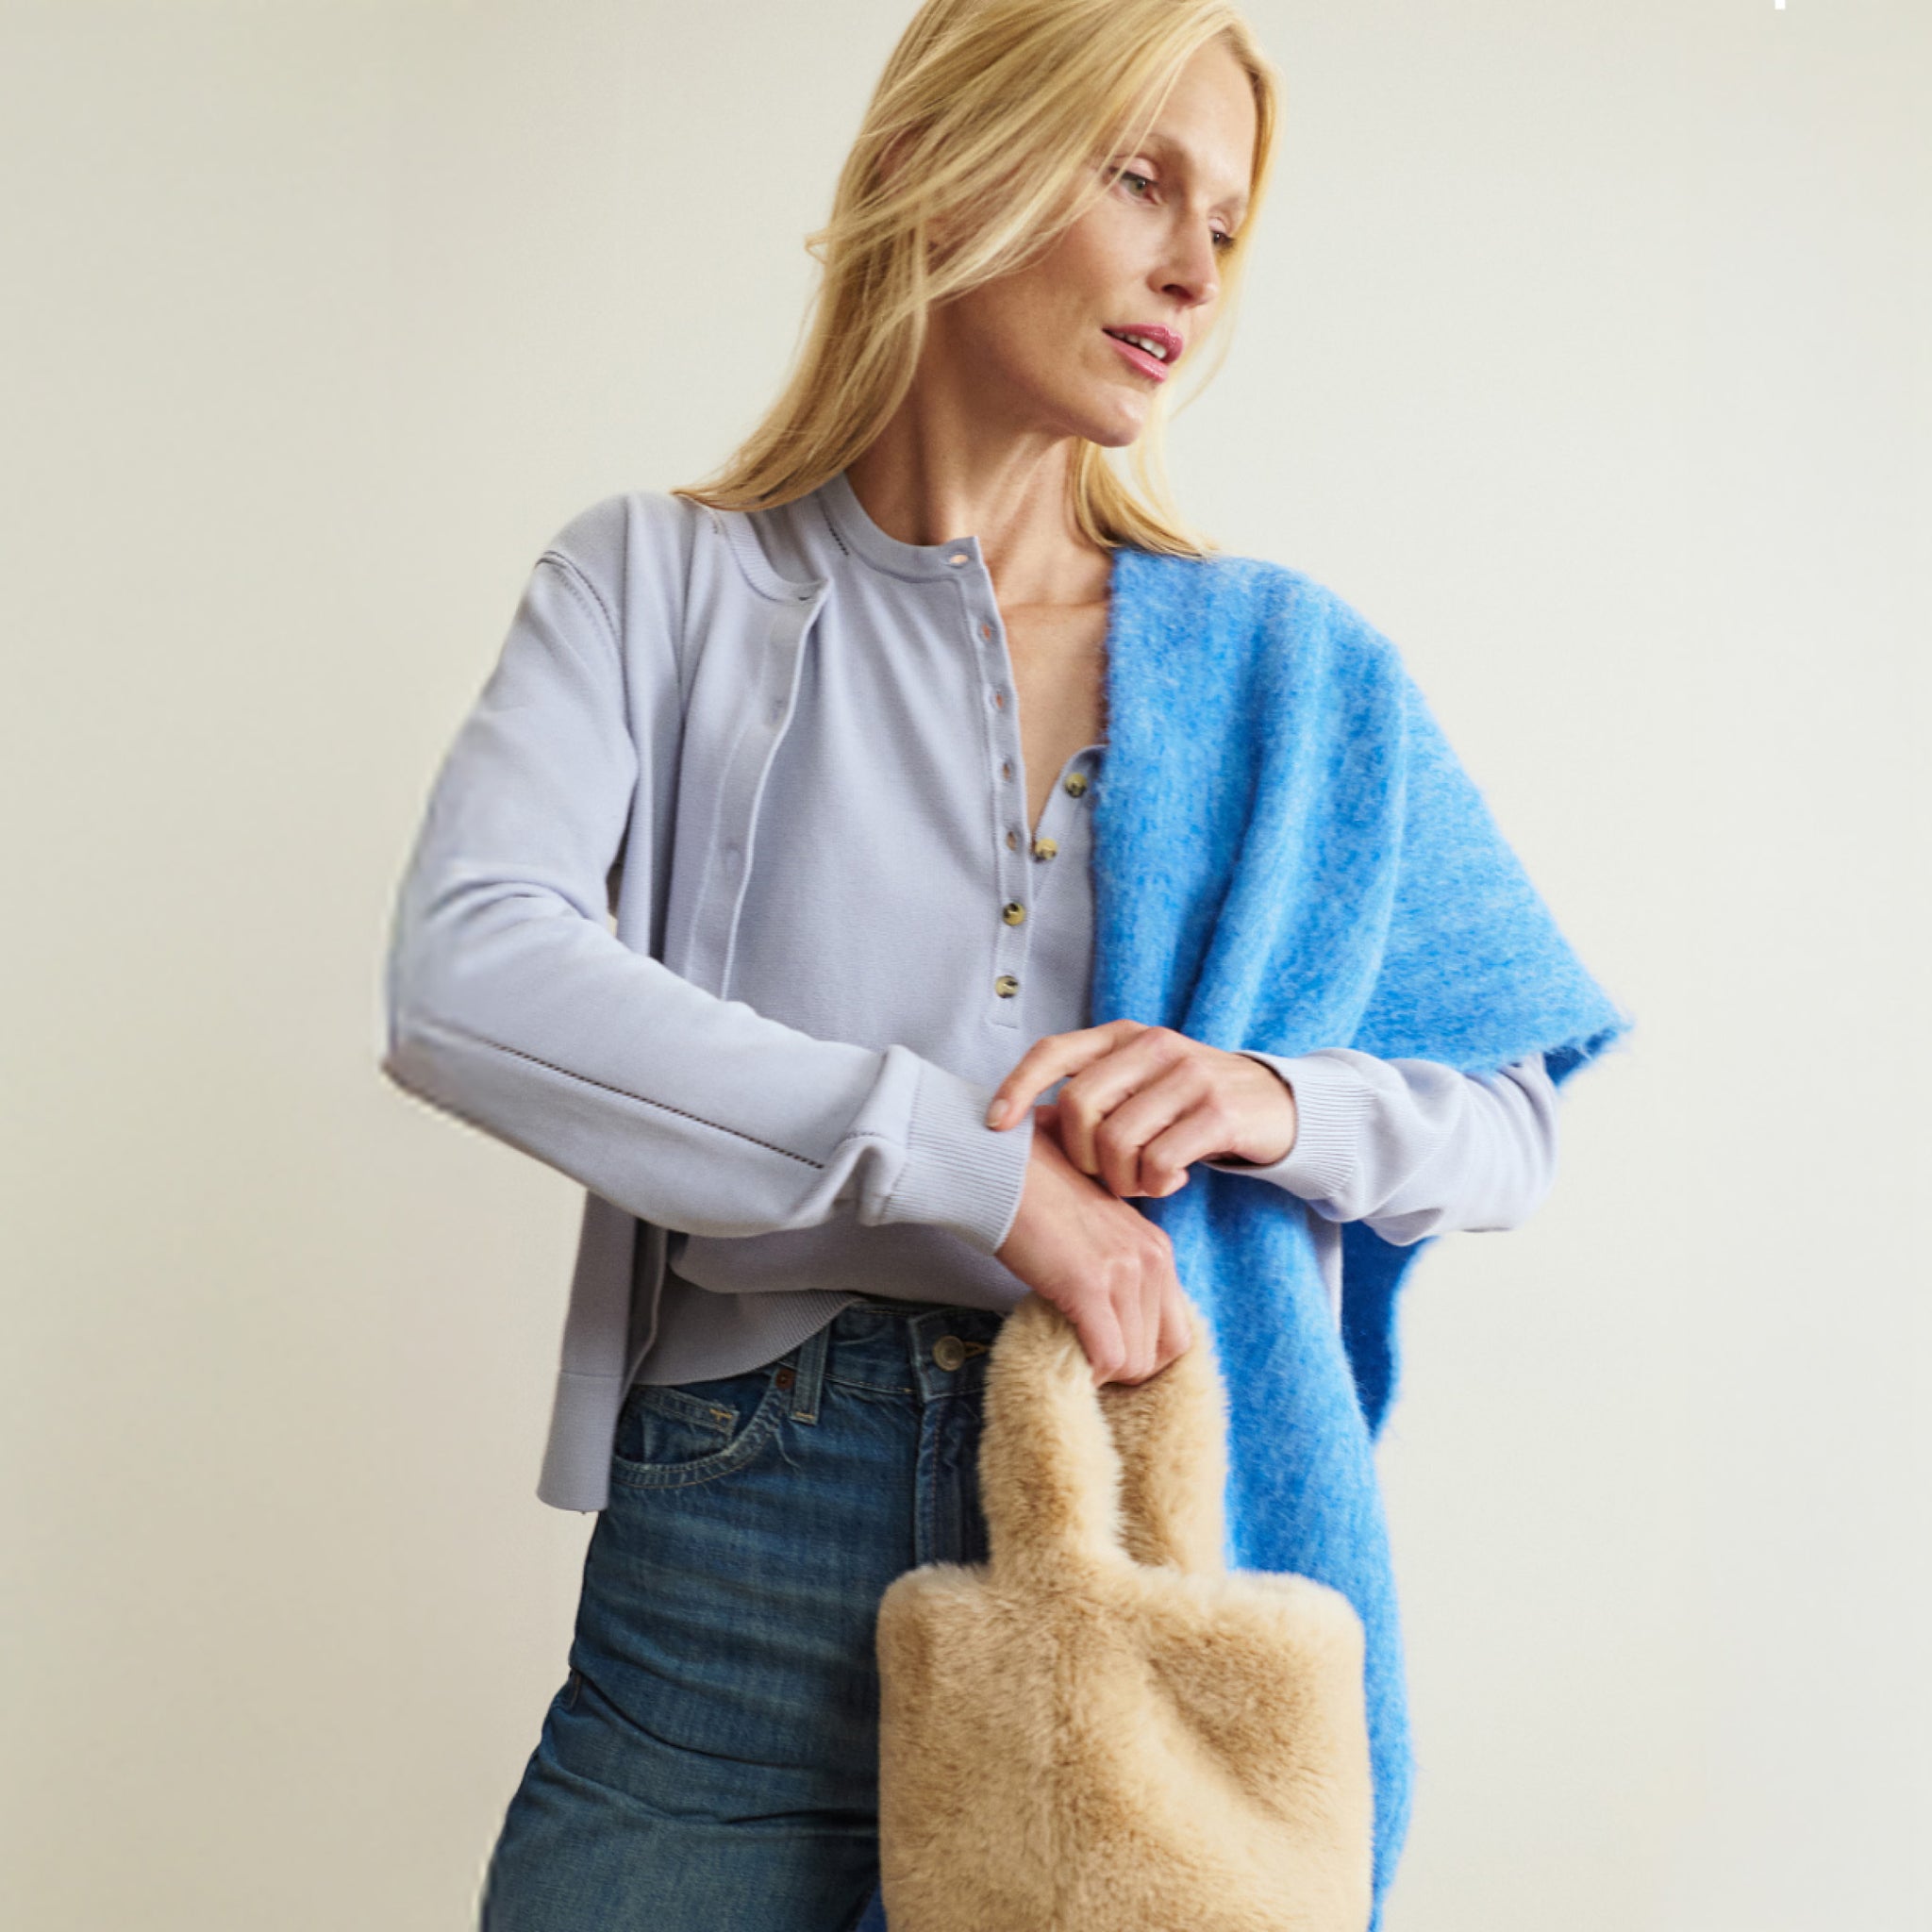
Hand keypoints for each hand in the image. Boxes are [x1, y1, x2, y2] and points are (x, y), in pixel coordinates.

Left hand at [984, 1020, 1297, 1199]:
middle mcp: (1152, 1045)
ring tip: (1142, 1181)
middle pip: (1077, 1106)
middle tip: (1107, 1175)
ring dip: (1121, 1179)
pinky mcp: (1218, 1111)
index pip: (1053, 1052)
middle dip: (1081, 1156)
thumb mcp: (1140, 1084)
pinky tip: (1170, 1180)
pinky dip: (1155, 1183)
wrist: (1277, 1104)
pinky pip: (1159, 1160)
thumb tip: (1021, 1126)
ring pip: (1116, 1140)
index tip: (994, 1125)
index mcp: (1122, 1036)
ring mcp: (1188, 1075)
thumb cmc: (1189, 1103)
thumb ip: (1092, 1094)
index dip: (1016, 1087)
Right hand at [994, 1106, 1194, 1386]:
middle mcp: (1152, 1259)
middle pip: (1159, 1353)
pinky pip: (1106, 1356)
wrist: (1005, 1173)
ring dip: (1103, 1372)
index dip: (1142, 1355)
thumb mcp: (1097, 1236)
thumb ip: (1118, 1273)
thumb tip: (1115, 1329)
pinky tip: (1064, 1359)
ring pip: (1133, 1362)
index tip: (1106, 1355)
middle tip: (1085, 1361)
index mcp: (1158, 1249)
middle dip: (1122, 1369)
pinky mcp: (1089, 1284)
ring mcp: (1124, 1271)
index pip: (1176, 1333)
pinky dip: (1088, 1371)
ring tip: (1070, 1355)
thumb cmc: (1038, 1205)